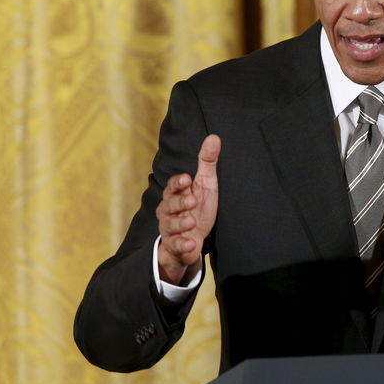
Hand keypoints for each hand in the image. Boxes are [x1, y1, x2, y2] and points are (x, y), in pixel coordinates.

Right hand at [156, 134, 220, 284]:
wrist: (194, 237)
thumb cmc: (199, 207)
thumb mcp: (206, 184)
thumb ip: (207, 162)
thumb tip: (214, 137)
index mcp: (176, 193)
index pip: (173, 185)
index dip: (178, 183)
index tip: (187, 179)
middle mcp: (169, 210)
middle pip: (170, 204)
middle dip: (180, 203)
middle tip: (192, 202)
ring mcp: (170, 228)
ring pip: (170, 225)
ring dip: (180, 223)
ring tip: (191, 222)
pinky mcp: (176, 245)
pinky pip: (176, 245)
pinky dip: (183, 245)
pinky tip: (191, 243)